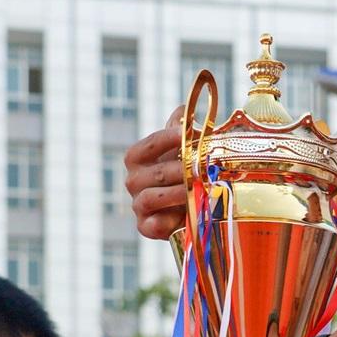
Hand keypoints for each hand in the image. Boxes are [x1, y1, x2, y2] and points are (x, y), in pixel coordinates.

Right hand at [125, 107, 186, 239]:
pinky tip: (181, 216)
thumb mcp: (180, 152)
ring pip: (152, 197)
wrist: (183, 211)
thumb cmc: (180, 176)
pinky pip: (152, 224)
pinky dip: (166, 221)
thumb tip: (183, 109)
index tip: (188, 134)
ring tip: (198, 188)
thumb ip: (179, 131)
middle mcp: (133, 181)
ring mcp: (138, 205)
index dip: (168, 138)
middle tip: (202, 167)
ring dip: (178, 192)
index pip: (151, 144)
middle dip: (181, 169)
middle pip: (155, 173)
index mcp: (137, 158)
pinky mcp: (145, 227)